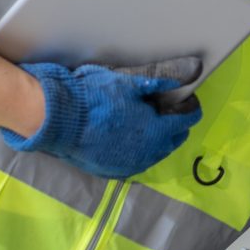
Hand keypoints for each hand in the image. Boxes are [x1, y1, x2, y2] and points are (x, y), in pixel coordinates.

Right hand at [1, 62, 200, 177]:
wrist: (59, 120)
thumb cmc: (94, 98)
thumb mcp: (128, 83)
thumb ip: (157, 83)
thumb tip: (181, 79)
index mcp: (157, 130)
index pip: (186, 121)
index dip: (190, 108)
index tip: (187, 100)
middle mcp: (148, 152)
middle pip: (174, 139)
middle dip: (176, 124)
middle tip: (168, 109)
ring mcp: (131, 164)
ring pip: (157, 153)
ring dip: (159, 139)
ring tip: (150, 124)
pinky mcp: (114, 170)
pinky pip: (136, 161)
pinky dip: (140, 150)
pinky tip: (131, 138)